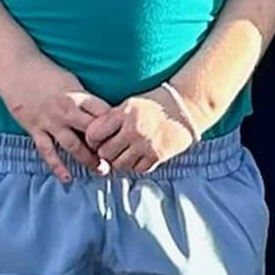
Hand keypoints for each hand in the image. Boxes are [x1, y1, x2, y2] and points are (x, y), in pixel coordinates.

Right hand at [0, 53, 111, 182]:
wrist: (13, 67)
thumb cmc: (43, 70)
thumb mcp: (69, 79)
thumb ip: (83, 97)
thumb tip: (101, 111)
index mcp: (77, 95)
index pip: (103, 114)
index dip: (116, 126)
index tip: (124, 136)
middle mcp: (66, 110)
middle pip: (92, 133)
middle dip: (106, 147)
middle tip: (118, 159)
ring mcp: (50, 121)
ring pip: (73, 146)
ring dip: (88, 159)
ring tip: (100, 170)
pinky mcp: (35, 128)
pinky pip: (48, 151)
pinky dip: (57, 166)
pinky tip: (67, 178)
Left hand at [86, 92, 200, 175]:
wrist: (183, 108)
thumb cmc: (152, 105)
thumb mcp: (129, 104)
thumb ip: (112, 119)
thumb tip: (92, 137)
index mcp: (124, 114)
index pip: (94, 133)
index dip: (91, 139)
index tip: (95, 139)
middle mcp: (134, 130)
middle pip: (105, 152)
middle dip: (104, 152)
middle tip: (108, 148)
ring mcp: (146, 146)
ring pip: (119, 165)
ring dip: (118, 161)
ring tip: (122, 153)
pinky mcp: (157, 157)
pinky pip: (136, 169)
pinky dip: (134, 165)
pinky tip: (136, 156)